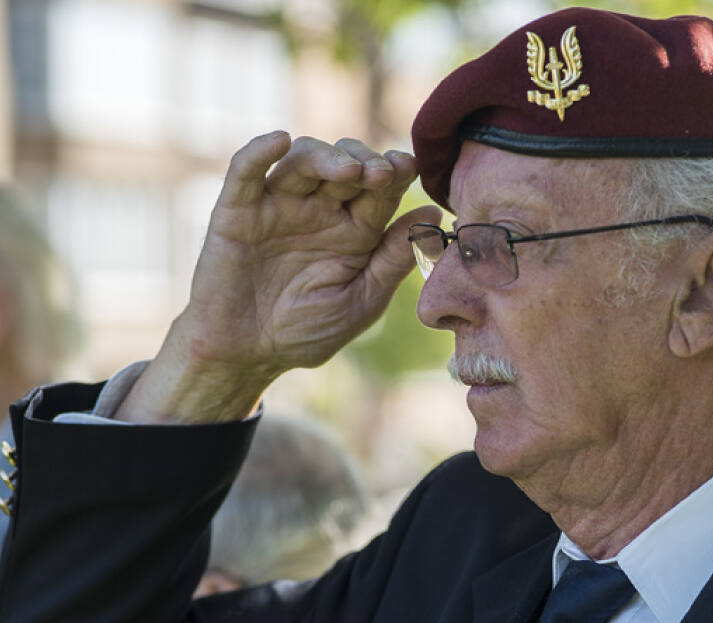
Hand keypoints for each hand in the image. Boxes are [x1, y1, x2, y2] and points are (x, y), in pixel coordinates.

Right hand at [188, 132, 434, 375]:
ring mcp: (278, 207)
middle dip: (366, 161)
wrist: (248, 354)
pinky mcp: (237, 211)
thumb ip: (393, 260)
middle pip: (346, 164)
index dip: (395, 172)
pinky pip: (245, 172)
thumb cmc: (306, 332)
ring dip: (326, 157)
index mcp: (355, 232)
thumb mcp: (362, 301)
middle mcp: (319, 212)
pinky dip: (259, 151)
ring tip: (348, 170)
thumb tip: (436, 216)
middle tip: (381, 173)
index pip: (379, 189)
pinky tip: (279, 141)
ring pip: (303, 162)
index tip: (409, 166)